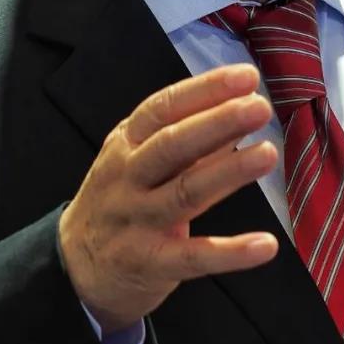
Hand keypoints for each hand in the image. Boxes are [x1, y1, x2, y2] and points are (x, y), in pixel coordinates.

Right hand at [59, 65, 279, 332]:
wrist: (75, 266)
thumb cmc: (121, 201)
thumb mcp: (141, 161)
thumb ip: (189, 139)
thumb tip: (240, 108)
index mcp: (126, 144)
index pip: (163, 109)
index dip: (204, 91)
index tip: (246, 76)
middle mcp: (128, 178)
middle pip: (171, 145)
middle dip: (217, 123)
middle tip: (259, 108)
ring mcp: (137, 221)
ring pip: (185, 193)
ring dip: (229, 172)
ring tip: (268, 154)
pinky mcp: (150, 263)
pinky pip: (193, 257)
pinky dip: (231, 252)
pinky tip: (266, 245)